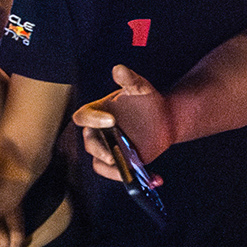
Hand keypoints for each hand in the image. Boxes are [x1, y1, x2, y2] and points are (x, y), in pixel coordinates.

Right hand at [75, 64, 170, 178]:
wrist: (163, 118)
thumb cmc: (146, 101)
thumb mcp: (141, 88)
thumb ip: (129, 80)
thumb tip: (119, 69)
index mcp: (96, 112)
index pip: (83, 117)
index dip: (93, 120)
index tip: (112, 120)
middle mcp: (98, 132)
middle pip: (90, 144)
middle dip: (100, 150)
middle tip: (114, 154)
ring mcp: (107, 149)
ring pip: (99, 162)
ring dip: (112, 168)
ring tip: (128, 168)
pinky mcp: (119, 162)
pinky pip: (114, 173)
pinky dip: (127, 177)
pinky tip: (151, 176)